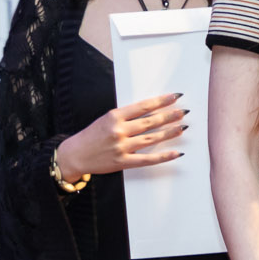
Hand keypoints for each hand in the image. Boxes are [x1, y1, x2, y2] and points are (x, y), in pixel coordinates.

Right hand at [53, 92, 187, 182]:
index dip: (161, 101)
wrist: (75, 155)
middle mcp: (119, 130)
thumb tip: (150, 112)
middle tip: (183, 112)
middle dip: (169, 116)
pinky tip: (175, 153)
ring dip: (169, 133)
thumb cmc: (91, 136)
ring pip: (151, 138)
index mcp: (114, 116)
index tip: (174, 97)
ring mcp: (121, 147)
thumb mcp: (105, 119)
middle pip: (150, 122)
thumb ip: (125, 117)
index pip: (143, 106)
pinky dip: (163, 156)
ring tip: (182, 127)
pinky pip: (147, 159)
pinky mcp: (123, 162)